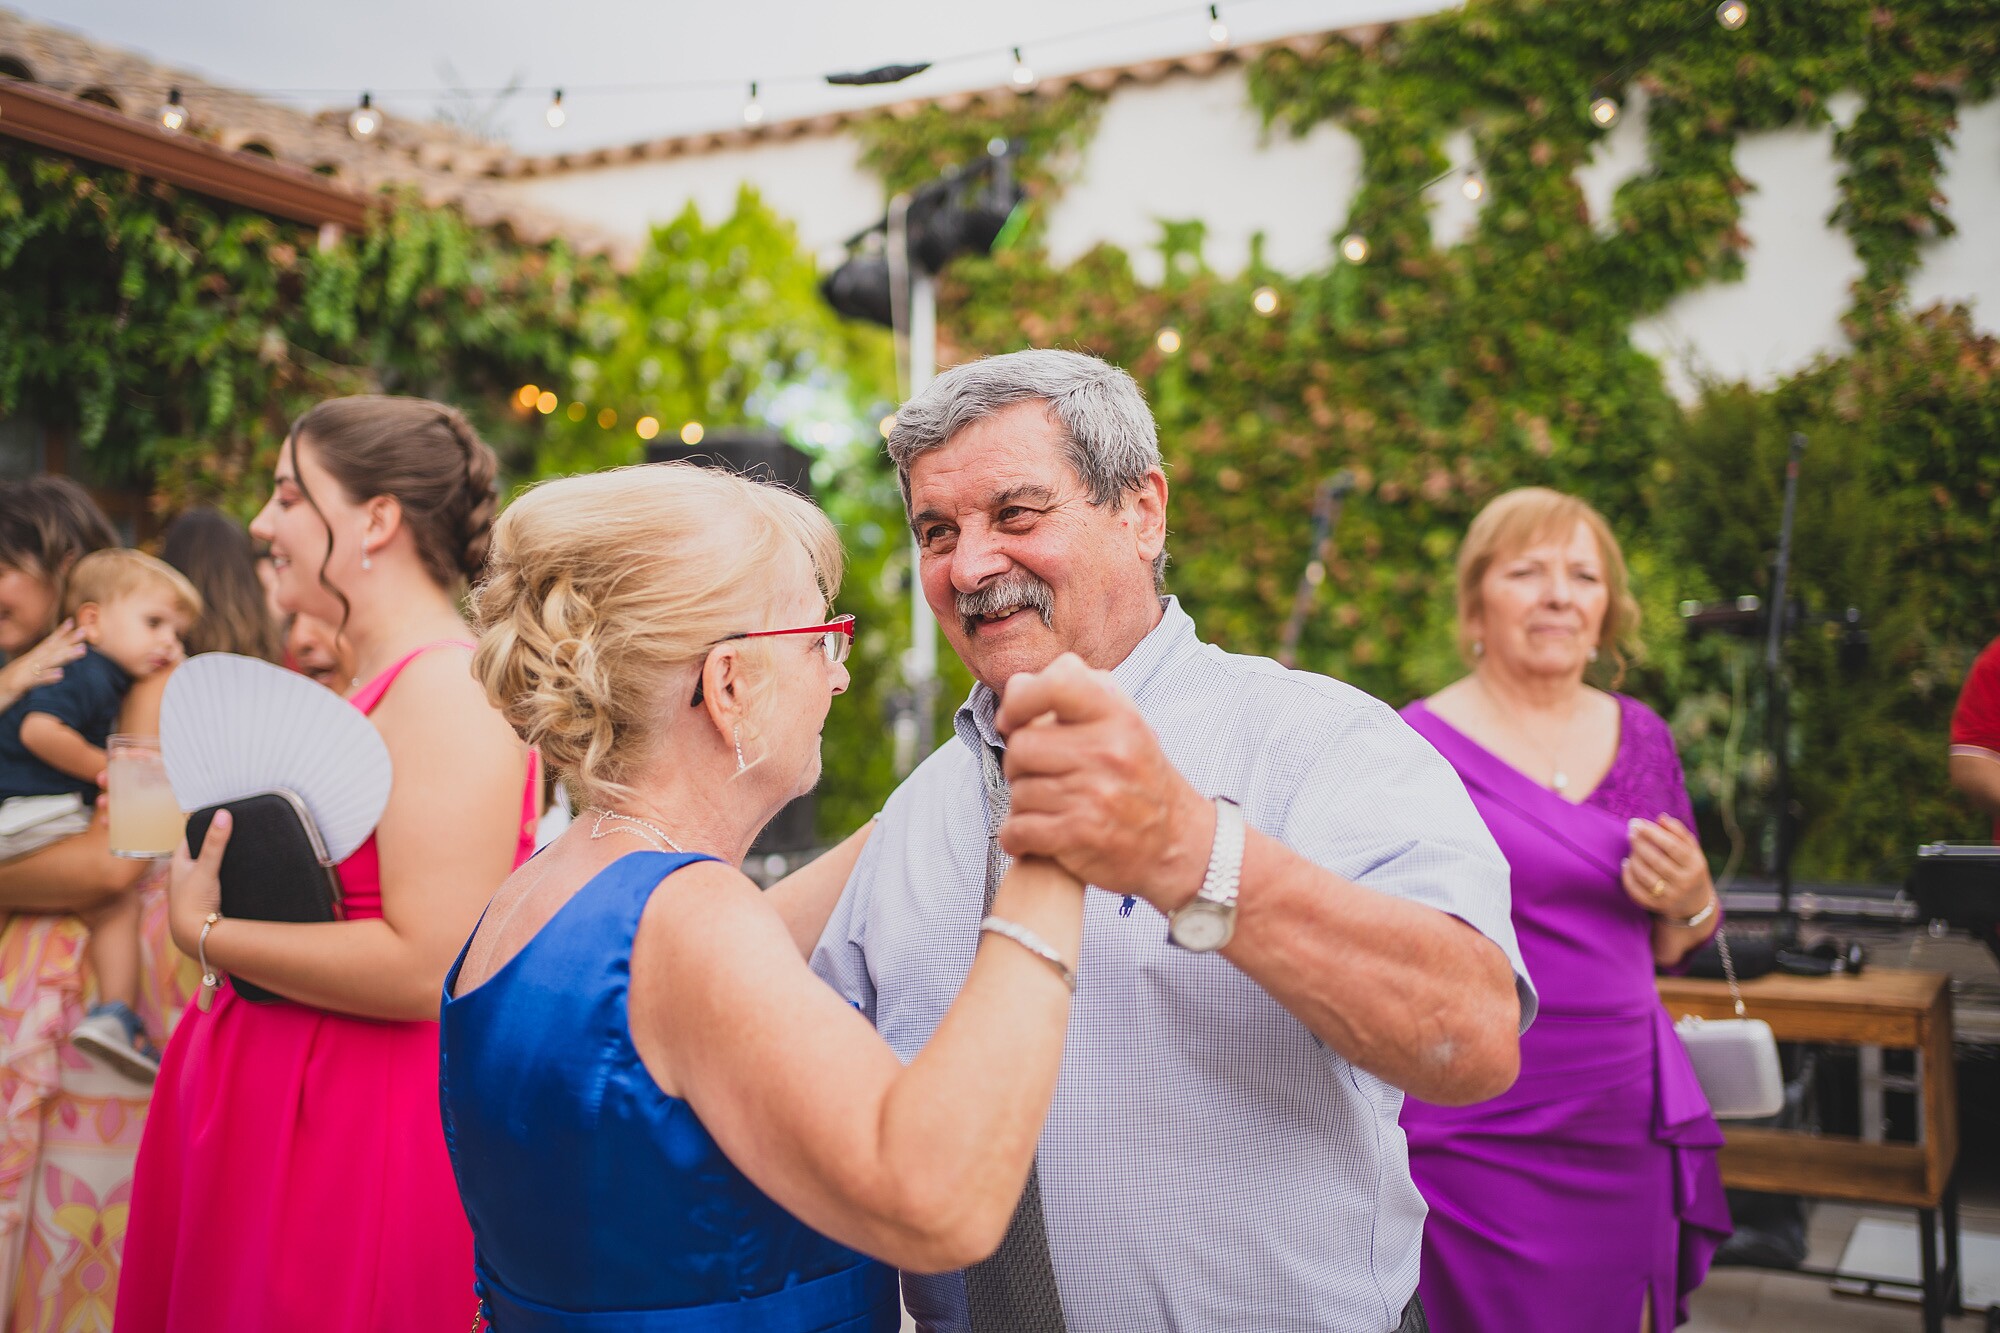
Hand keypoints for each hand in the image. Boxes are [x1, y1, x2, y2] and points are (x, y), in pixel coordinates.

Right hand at [0, 621, 85, 701]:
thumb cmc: (3, 689)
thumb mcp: (23, 678)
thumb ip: (37, 672)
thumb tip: (55, 670)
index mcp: (28, 660)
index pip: (46, 644)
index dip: (59, 633)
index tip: (73, 622)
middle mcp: (26, 663)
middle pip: (50, 650)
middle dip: (68, 640)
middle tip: (85, 631)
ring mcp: (23, 673)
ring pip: (47, 662)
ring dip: (65, 656)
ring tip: (82, 650)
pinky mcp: (18, 685)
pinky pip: (35, 681)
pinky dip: (47, 677)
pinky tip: (61, 674)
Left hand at [168, 810, 228, 953]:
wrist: (197, 937)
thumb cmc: (192, 903)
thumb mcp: (206, 868)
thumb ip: (215, 842)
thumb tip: (223, 813)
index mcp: (178, 864)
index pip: (190, 837)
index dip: (204, 826)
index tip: (219, 816)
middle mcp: (184, 875)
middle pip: (201, 852)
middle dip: (215, 843)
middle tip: (234, 831)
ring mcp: (195, 889)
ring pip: (209, 868)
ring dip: (221, 861)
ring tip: (240, 850)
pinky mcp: (206, 900)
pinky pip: (217, 882)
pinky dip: (226, 877)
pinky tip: (238, 876)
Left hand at [993, 653, 1213, 910]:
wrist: (1175, 840)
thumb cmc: (1137, 776)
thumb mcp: (1123, 722)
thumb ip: (1077, 694)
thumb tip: (1017, 686)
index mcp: (1118, 715)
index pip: (1057, 683)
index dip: (1021, 698)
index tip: (1012, 720)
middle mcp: (1109, 750)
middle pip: (1022, 746)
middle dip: (1019, 764)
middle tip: (1039, 775)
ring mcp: (1096, 793)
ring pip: (1018, 791)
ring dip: (1023, 805)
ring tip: (1047, 806)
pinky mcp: (1083, 833)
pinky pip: (1019, 829)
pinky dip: (1017, 837)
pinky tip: (1031, 837)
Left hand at [1621, 814, 1711, 921]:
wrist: (1695, 903)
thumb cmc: (1690, 868)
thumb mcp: (1692, 850)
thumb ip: (1679, 832)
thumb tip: (1661, 818)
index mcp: (1695, 865)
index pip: (1672, 846)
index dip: (1653, 833)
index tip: (1638, 823)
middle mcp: (1684, 882)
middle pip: (1657, 860)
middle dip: (1640, 844)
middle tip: (1630, 832)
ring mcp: (1671, 896)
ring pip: (1646, 876)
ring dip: (1634, 858)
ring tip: (1631, 848)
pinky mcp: (1657, 905)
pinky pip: (1637, 892)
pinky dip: (1628, 876)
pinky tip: (1626, 864)